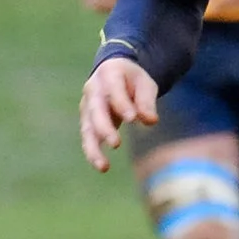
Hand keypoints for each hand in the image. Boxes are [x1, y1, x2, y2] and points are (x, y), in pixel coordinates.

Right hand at [80, 57, 157, 171]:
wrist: (113, 73)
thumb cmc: (132, 79)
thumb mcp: (144, 83)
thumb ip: (146, 101)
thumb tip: (150, 121)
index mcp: (109, 74)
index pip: (114, 90)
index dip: (122, 104)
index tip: (132, 119)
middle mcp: (93, 90)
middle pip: (96, 110)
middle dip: (104, 128)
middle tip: (115, 143)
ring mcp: (87, 106)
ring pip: (88, 128)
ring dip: (93, 148)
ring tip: (104, 166)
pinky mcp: (87, 121)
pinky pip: (88, 138)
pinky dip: (93, 152)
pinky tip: (103, 166)